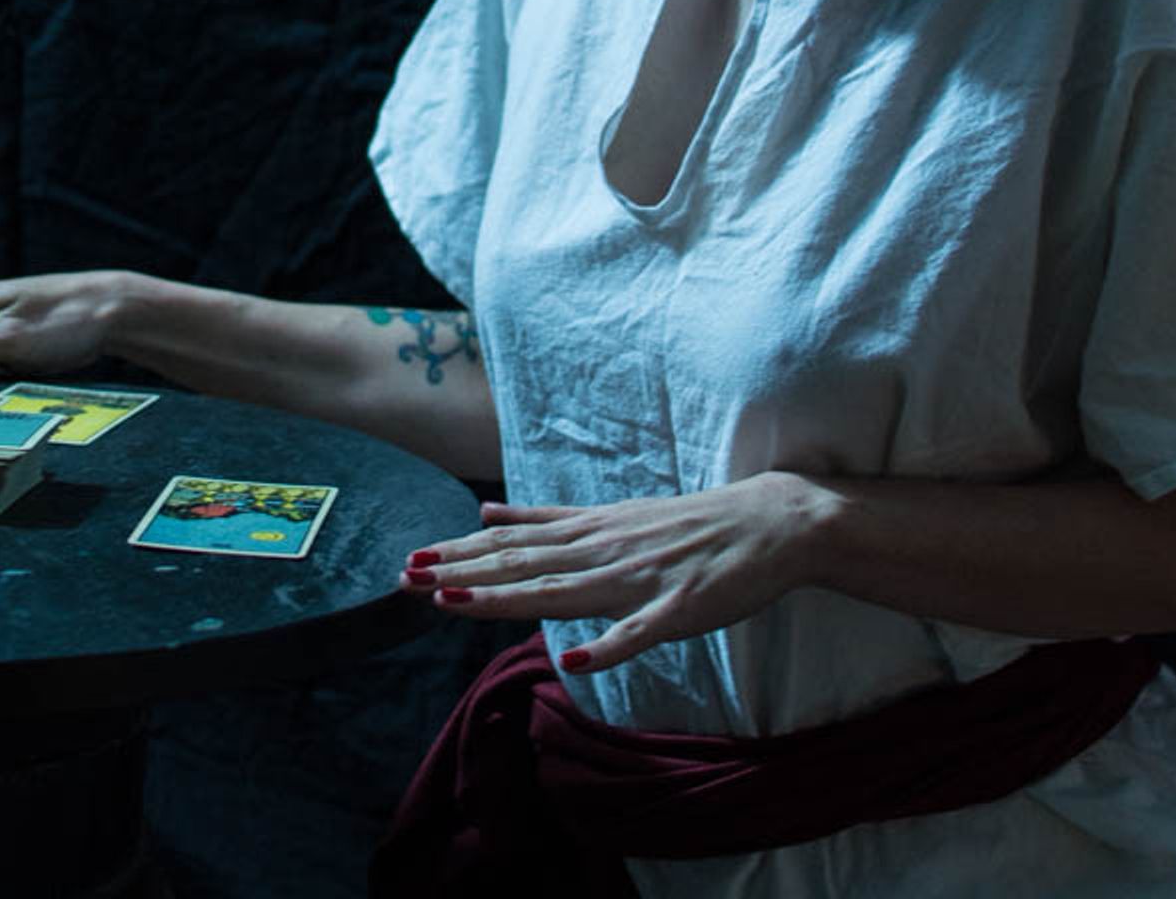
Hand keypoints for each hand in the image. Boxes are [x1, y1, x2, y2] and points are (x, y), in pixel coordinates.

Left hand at [397, 474, 817, 672]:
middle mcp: (604, 550)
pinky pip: (638, 632)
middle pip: (522, 565)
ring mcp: (640, 578)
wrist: (768, 523)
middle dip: (463, 573)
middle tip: (407, 578)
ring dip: (507, 600)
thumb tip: (489, 514)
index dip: (460, 555)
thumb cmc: (686, 525)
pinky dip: (606, 647)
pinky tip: (573, 662)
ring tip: (456, 602)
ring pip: (563, 592)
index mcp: (588, 532)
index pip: (512, 545)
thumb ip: (549, 520)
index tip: (410, 562)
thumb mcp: (609, 515)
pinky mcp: (680, 607)